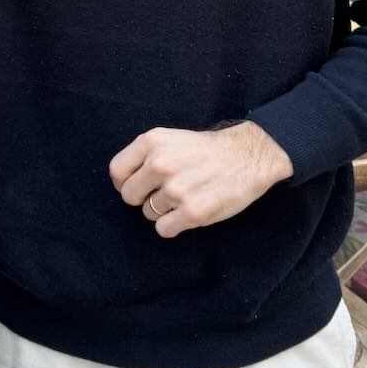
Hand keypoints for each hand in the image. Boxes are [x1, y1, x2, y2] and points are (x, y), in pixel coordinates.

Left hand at [110, 123, 292, 237]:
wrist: (249, 156)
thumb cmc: (207, 149)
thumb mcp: (171, 138)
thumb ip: (145, 156)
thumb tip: (123, 182)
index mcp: (152, 142)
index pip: (117, 172)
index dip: (124, 182)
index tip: (139, 185)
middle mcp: (160, 164)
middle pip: (129, 196)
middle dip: (143, 198)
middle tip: (164, 193)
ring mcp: (176, 190)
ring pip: (148, 213)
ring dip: (163, 211)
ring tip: (185, 197)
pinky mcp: (192, 213)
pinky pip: (164, 229)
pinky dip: (173, 226)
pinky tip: (187, 213)